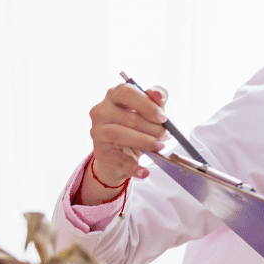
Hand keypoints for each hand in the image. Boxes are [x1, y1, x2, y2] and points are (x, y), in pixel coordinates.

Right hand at [82, 82, 169, 198]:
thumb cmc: (137, 127)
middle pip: (128, 117)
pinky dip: (134, 167)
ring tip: (159, 146)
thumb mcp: (149, 112)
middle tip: (165, 135)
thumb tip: (158, 94)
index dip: (147, 105)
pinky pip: (118, 160)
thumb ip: (156, 101)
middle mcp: (101, 111)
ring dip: (144, 142)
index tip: (163, 117)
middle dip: (152, 128)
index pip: (126, 92)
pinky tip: (145, 171)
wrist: (122, 153)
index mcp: (113, 96)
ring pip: (119, 134)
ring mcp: (97, 132)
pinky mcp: (101, 152)